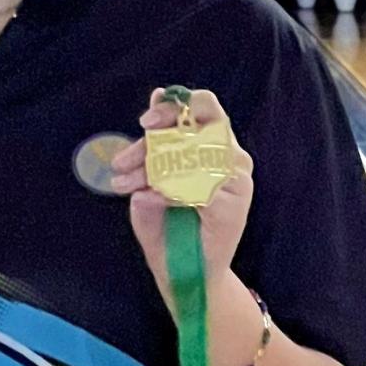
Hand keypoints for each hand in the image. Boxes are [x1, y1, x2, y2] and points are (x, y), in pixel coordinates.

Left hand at [110, 88, 253, 309]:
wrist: (184, 272)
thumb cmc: (166, 223)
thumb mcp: (151, 175)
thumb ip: (156, 138)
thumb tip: (158, 93)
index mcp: (213, 145)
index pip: (201, 108)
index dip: (173, 107)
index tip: (144, 122)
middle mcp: (231, 157)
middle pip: (203, 121)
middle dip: (162, 128)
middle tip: (132, 146)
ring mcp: (237, 180)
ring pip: (193, 153)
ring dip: (154, 166)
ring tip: (128, 184)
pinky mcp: (235, 203)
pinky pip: (196, 185)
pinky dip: (167, 191)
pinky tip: (151, 200)